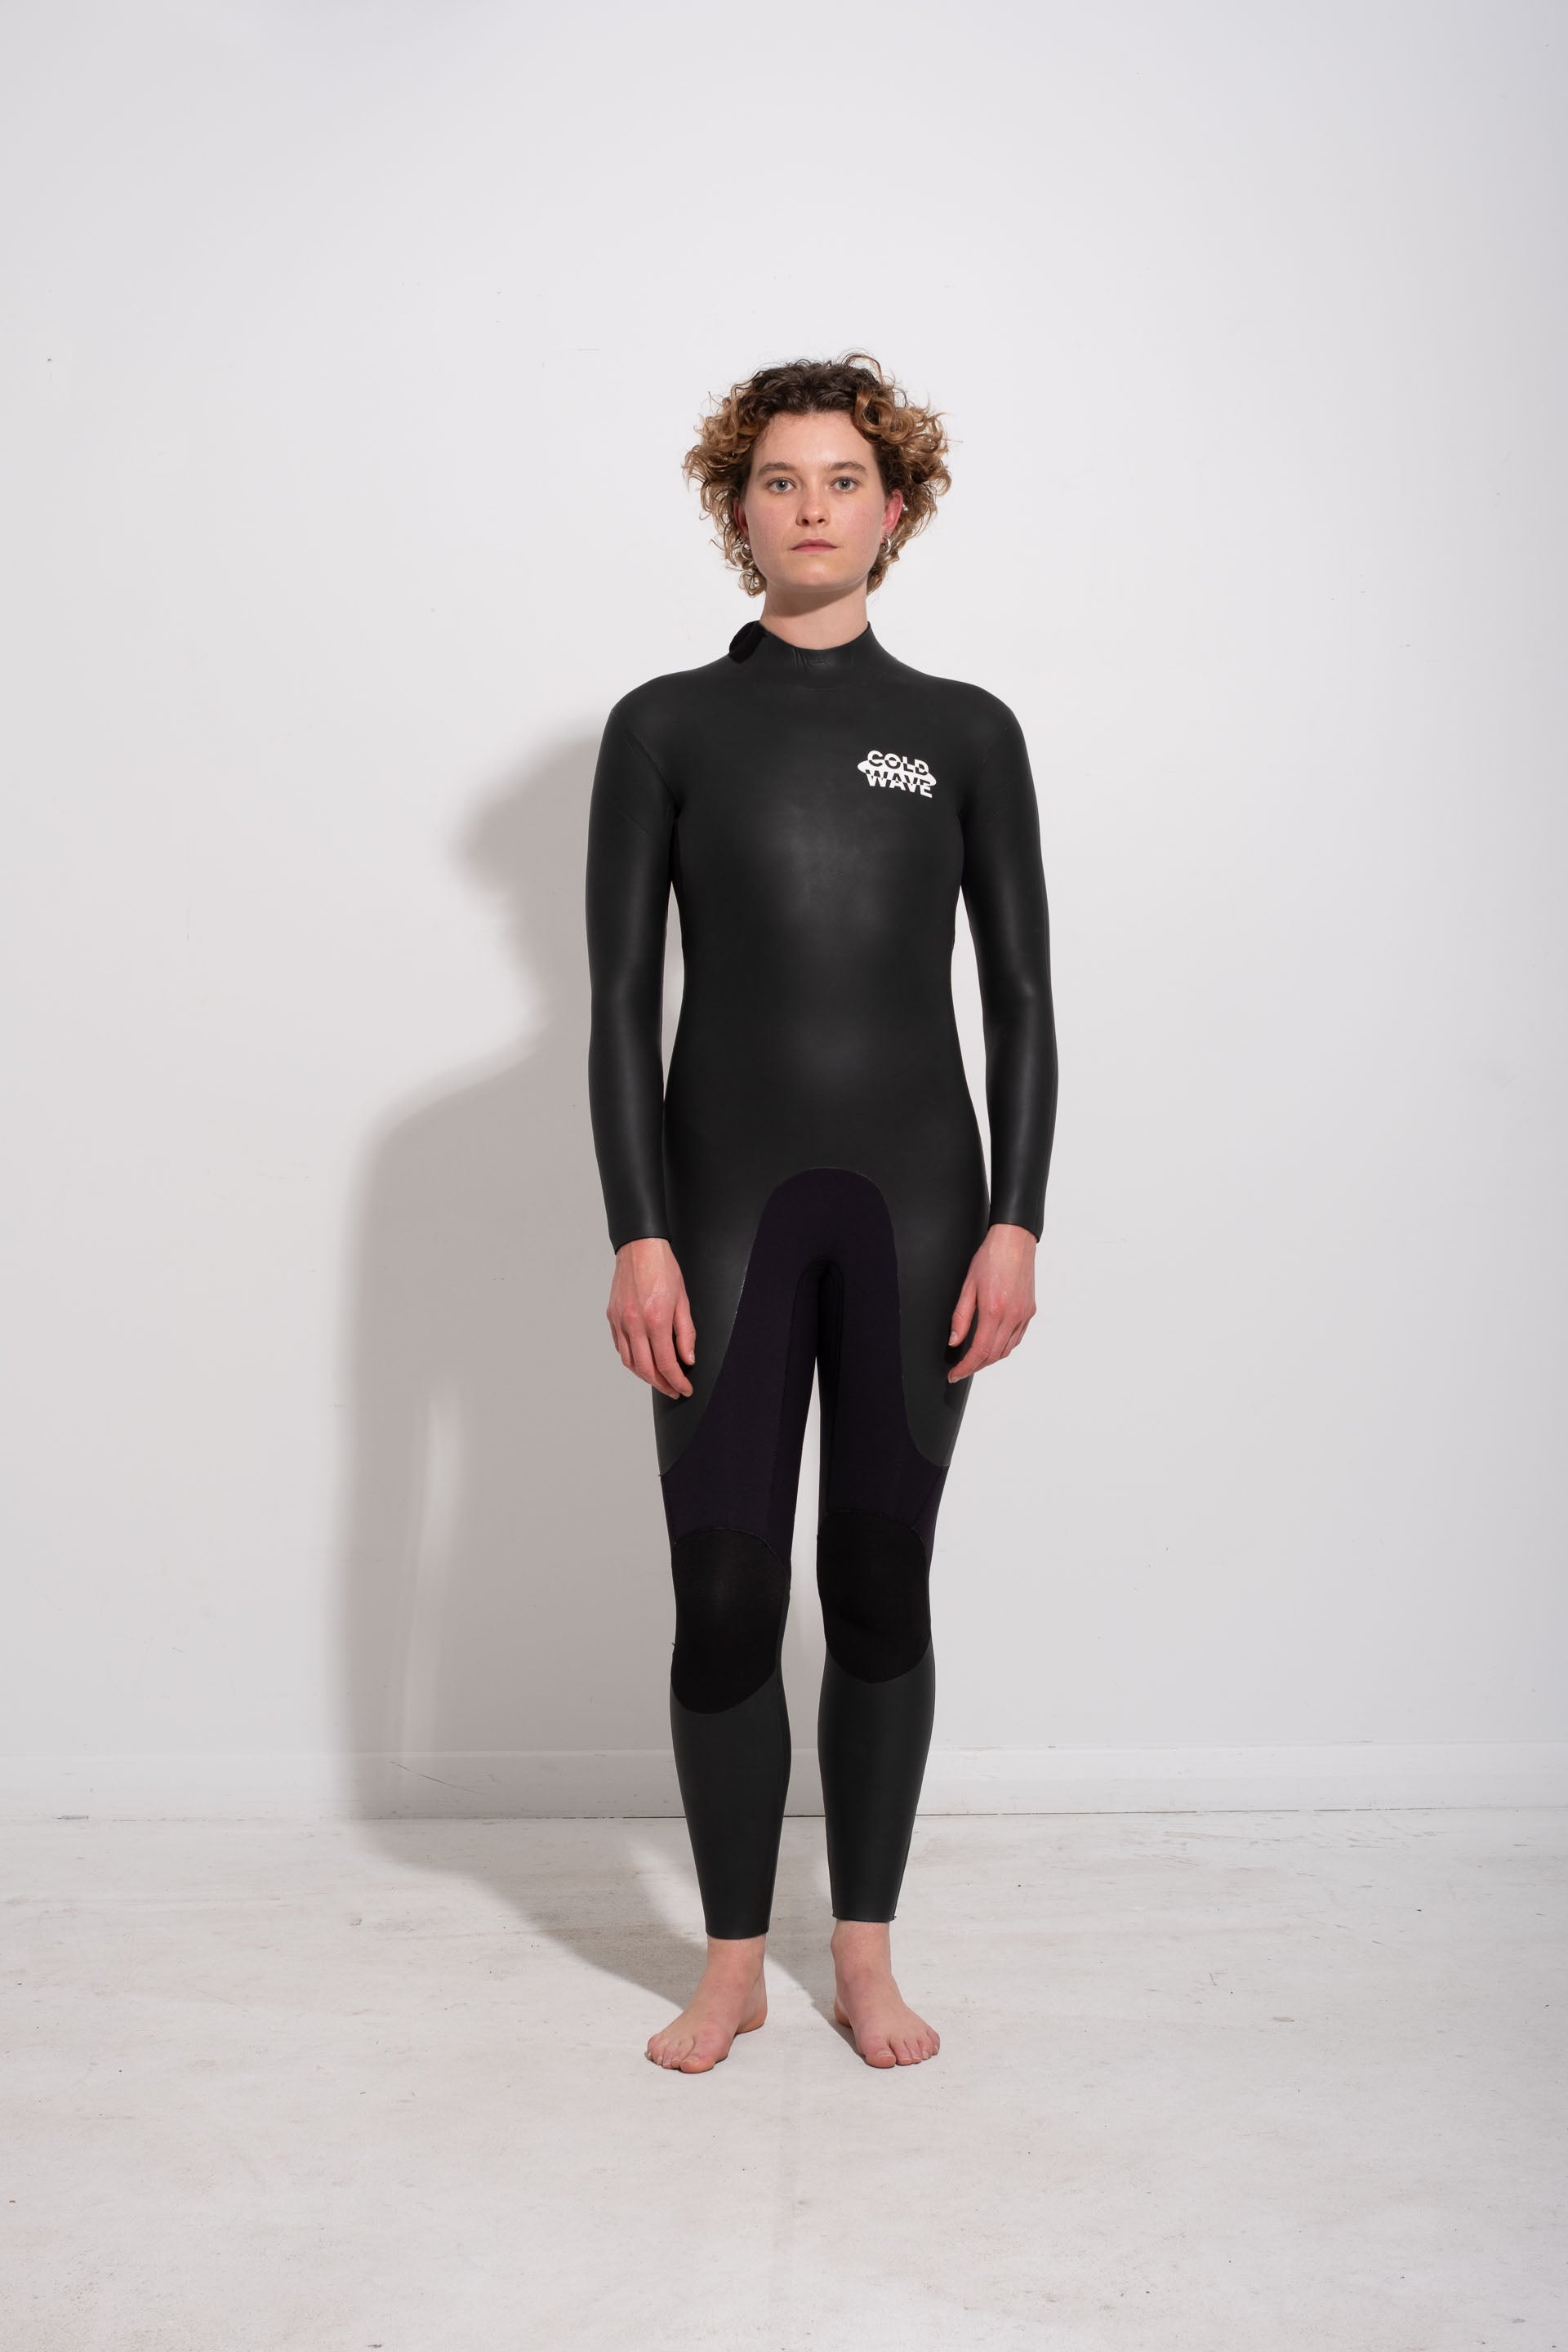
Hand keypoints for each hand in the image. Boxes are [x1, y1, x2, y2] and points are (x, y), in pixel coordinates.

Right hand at [606, 1238, 695, 1397]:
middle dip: (661, 1385)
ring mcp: (620, 1321)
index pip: (666, 1363)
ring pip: (629, 1361)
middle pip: (645, 1369)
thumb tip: (687, 1359)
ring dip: (644, 1376)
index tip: (684, 1389)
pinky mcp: (611, 1316)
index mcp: (655, 1319)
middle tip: (673, 1390)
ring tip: (659, 1379)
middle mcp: (634, 1323)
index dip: (677, 1381)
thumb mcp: (683, 1301)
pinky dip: (632, 1359)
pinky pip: (620, 1347)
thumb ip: (686, 1333)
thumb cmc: (663, 1269)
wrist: (639, 1248)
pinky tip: (643, 1360)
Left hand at [946, 1223, 1036, 1381]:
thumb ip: (961, 1317)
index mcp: (994, 1310)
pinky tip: (993, 1343)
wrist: (1015, 1241)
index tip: (955, 1374)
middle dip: (976, 1366)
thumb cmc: (990, 1257)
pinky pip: (1017, 1338)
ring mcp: (1024, 1315)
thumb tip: (955, 1341)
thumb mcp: (968, 1286)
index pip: (980, 1351)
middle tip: (961, 1368)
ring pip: (1007, 1350)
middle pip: (994, 1355)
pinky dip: (1004, 1347)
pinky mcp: (1030, 1311)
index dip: (966, 1367)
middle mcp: (1012, 1316)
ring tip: (974, 1358)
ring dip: (990, 1359)